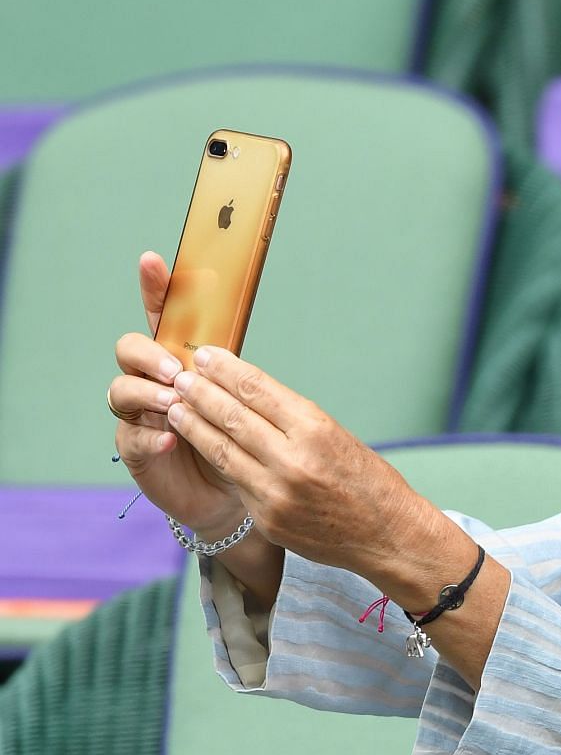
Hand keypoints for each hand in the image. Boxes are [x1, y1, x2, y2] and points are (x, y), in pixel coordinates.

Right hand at [110, 252, 242, 533]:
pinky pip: (131, 434)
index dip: (155, 288)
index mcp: (181, 360)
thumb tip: (228, 345)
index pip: (163, 318)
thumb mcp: (244, 404)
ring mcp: (140, 414)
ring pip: (123, 388)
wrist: (235, 494)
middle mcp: (154, 381)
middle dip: (149, 354)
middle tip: (177, 370)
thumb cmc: (242, 442)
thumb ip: (233, 373)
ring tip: (175, 403)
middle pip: (130, 348)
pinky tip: (172, 438)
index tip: (153, 260)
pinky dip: (152, 433)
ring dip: (149, 392)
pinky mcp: (136, 448)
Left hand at [161, 345, 438, 578]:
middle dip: (201, 393)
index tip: (207, 355)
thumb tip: (245, 394)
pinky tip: (203, 446)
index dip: (226, 370)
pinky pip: (236, 482)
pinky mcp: (267, 519)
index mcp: (316, 431)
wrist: (388, 536)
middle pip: (232, 417)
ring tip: (176, 408)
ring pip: (221, 451)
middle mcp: (293, 461)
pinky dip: (217, 460)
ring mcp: (276, 493)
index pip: (257, 390)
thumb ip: (291, 420)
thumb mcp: (338, 437)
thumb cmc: (368, 481)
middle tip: (180, 377)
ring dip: (194, 426)